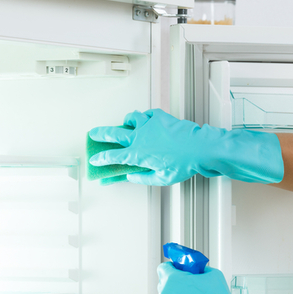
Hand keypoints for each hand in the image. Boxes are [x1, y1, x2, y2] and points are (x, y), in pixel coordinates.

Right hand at [89, 109, 283, 185]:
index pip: (112, 157)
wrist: (198, 148)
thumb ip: (142, 178)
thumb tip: (131, 177)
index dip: (101, 158)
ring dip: (126, 122)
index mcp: (137, 154)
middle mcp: (139, 138)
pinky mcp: (159, 117)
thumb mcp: (161, 179)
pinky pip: (147, 114)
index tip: (95, 159)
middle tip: (94, 134)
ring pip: (130, 119)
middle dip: (101, 134)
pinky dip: (144, 117)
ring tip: (125, 123)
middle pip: (114, 134)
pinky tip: (146, 120)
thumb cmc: (183, 164)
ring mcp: (148, 125)